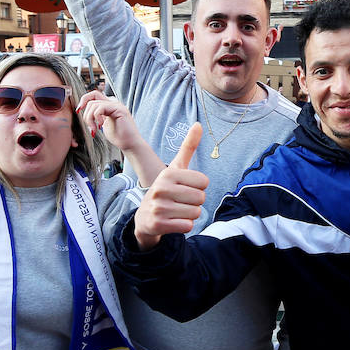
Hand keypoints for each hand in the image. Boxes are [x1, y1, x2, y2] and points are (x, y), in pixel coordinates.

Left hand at [77, 91, 141, 148]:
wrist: (130, 144)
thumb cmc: (118, 137)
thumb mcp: (103, 124)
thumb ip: (97, 116)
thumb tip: (85, 113)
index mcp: (110, 105)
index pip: (94, 95)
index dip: (84, 100)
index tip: (78, 110)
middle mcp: (113, 102)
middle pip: (92, 96)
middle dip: (86, 113)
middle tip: (90, 126)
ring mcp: (117, 105)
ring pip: (94, 104)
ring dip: (90, 119)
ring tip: (95, 130)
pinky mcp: (119, 109)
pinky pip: (100, 108)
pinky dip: (96, 117)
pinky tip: (101, 126)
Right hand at [133, 123, 207, 247]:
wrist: (145, 217)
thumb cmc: (167, 190)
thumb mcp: (176, 168)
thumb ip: (189, 147)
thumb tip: (199, 124)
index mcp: (168, 173)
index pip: (204, 182)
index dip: (199, 188)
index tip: (186, 188)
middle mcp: (161, 188)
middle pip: (201, 198)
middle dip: (195, 202)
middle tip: (180, 202)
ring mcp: (158, 207)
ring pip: (195, 213)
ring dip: (190, 214)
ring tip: (176, 211)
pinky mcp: (157, 224)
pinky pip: (187, 226)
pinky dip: (184, 226)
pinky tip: (173, 221)